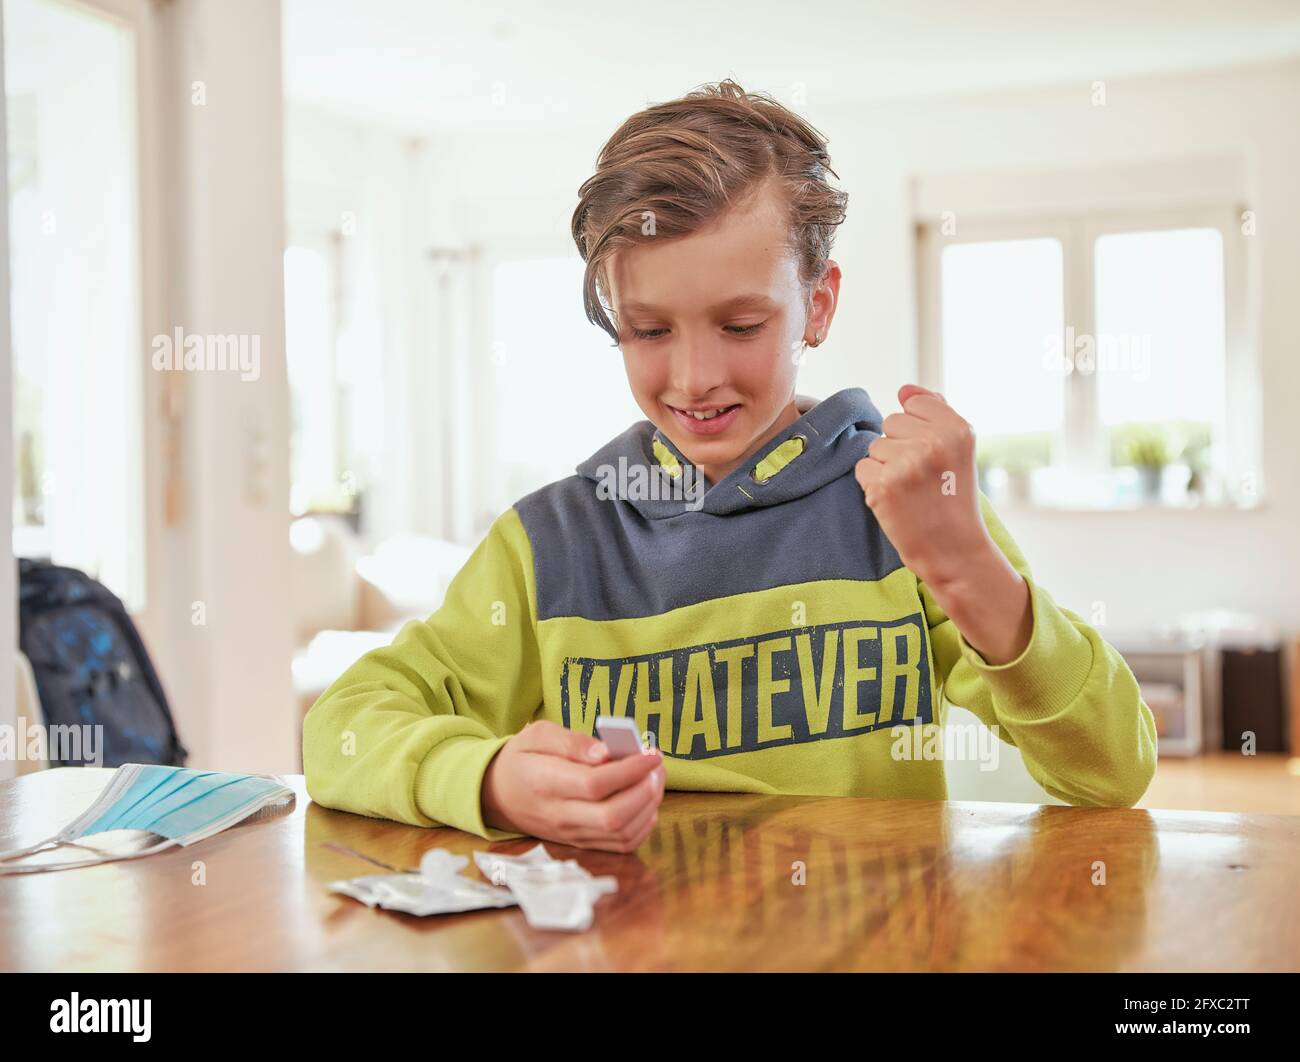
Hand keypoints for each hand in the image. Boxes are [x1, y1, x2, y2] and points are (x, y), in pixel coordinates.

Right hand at [481, 720, 664, 852]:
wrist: (496, 795)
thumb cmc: (522, 759)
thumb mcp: (538, 735)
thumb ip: (572, 741)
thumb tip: (606, 752)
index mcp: (546, 782)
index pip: (596, 783)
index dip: (631, 769)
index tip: (652, 753)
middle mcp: (559, 815)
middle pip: (613, 816)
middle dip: (646, 791)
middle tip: (657, 767)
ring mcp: (570, 833)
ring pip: (621, 834)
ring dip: (649, 808)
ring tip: (655, 780)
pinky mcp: (580, 843)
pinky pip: (619, 845)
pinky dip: (642, 827)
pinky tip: (647, 803)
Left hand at [854, 384, 992, 589]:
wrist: (953, 549)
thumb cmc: (953, 496)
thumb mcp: (958, 450)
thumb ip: (934, 412)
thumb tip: (903, 389)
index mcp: (958, 428)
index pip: (915, 402)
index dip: (918, 429)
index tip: (933, 456)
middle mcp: (934, 442)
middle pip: (891, 422)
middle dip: (900, 446)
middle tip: (921, 477)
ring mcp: (907, 464)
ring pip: (875, 445)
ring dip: (885, 466)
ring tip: (909, 490)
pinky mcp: (884, 486)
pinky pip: (862, 468)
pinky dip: (872, 484)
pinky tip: (895, 501)